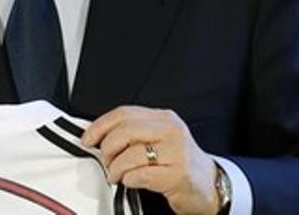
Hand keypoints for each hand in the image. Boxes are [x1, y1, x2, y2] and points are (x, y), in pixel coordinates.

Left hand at [82, 106, 219, 214]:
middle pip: (125, 131)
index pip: (124, 113)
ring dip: (115, 168)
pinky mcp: (178, 175)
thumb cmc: (179, 163)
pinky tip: (131, 181)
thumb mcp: (159, 139)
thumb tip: (99, 135)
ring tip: (116, 175)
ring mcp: (177, 153)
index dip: (100, 125)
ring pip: (130, 155)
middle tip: (105, 160)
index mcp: (164, 118)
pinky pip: (140, 175)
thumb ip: (134, 133)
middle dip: (107, 148)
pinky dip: (129, 179)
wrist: (210, 185)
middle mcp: (172, 131)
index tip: (88, 138)